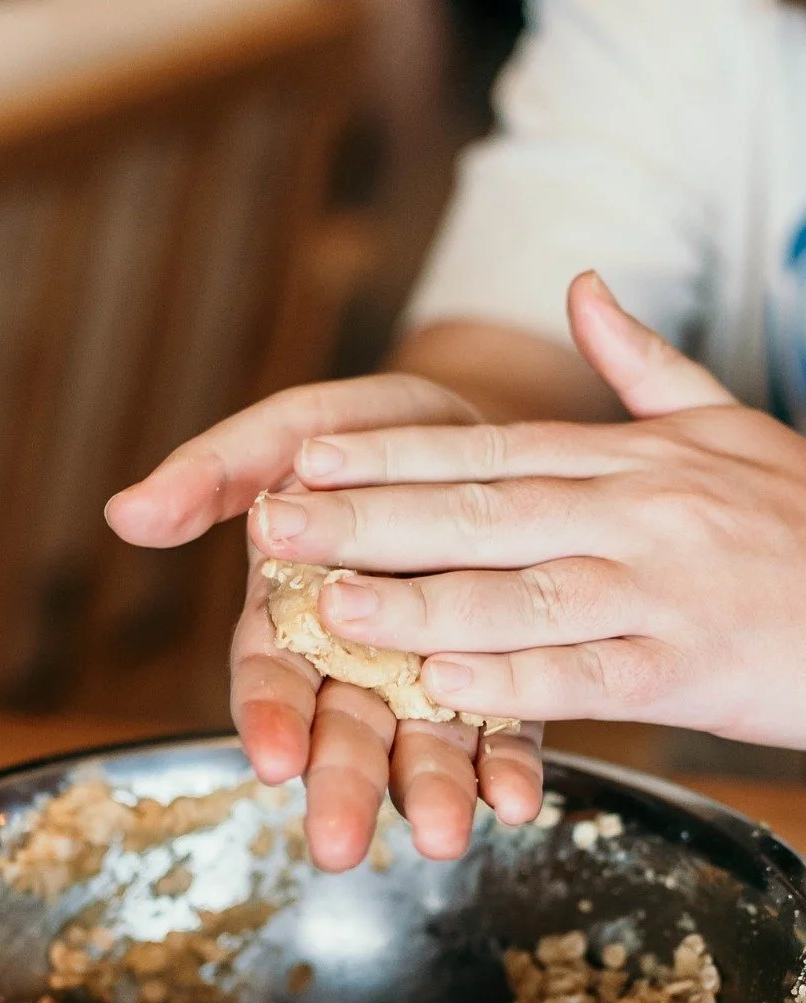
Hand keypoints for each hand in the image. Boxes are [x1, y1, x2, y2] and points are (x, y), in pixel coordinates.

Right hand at [105, 377, 544, 870]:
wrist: (479, 432)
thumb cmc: (370, 440)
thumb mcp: (289, 432)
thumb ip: (214, 474)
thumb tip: (123, 514)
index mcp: (292, 612)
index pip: (269, 674)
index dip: (268, 716)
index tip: (271, 758)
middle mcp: (357, 660)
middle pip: (343, 730)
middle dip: (341, 785)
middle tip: (338, 847)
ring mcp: (430, 678)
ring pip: (423, 744)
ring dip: (429, 794)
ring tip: (443, 838)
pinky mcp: (504, 678)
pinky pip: (505, 730)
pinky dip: (508, 767)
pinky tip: (519, 801)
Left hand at [256, 272, 805, 747]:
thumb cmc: (801, 519)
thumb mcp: (726, 423)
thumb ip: (643, 364)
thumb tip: (584, 288)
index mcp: (629, 461)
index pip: (489, 452)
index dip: (390, 458)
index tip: (304, 458)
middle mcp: (634, 516)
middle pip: (482, 514)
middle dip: (370, 519)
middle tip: (275, 525)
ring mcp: (658, 591)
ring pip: (522, 594)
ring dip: (421, 601)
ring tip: (331, 605)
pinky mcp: (688, 667)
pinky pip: (587, 675)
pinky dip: (515, 683)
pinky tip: (444, 687)